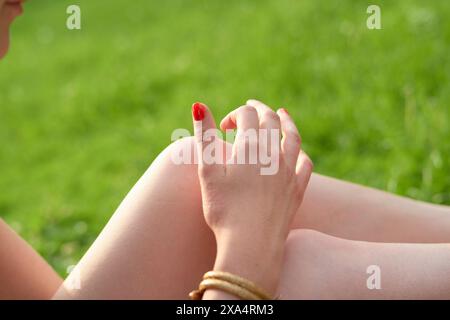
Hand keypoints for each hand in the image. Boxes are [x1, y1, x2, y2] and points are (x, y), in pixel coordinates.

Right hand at [191, 99, 312, 294]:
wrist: (251, 245)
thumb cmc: (224, 210)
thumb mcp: (208, 172)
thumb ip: (204, 137)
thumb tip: (199, 105)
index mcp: (250, 148)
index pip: (246, 116)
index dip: (234, 115)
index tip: (224, 127)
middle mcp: (274, 155)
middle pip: (270, 120)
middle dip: (259, 110)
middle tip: (250, 108)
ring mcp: (289, 172)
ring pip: (293, 137)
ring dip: (286, 122)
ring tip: (281, 113)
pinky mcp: (297, 190)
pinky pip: (305, 163)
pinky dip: (301, 152)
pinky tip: (297, 152)